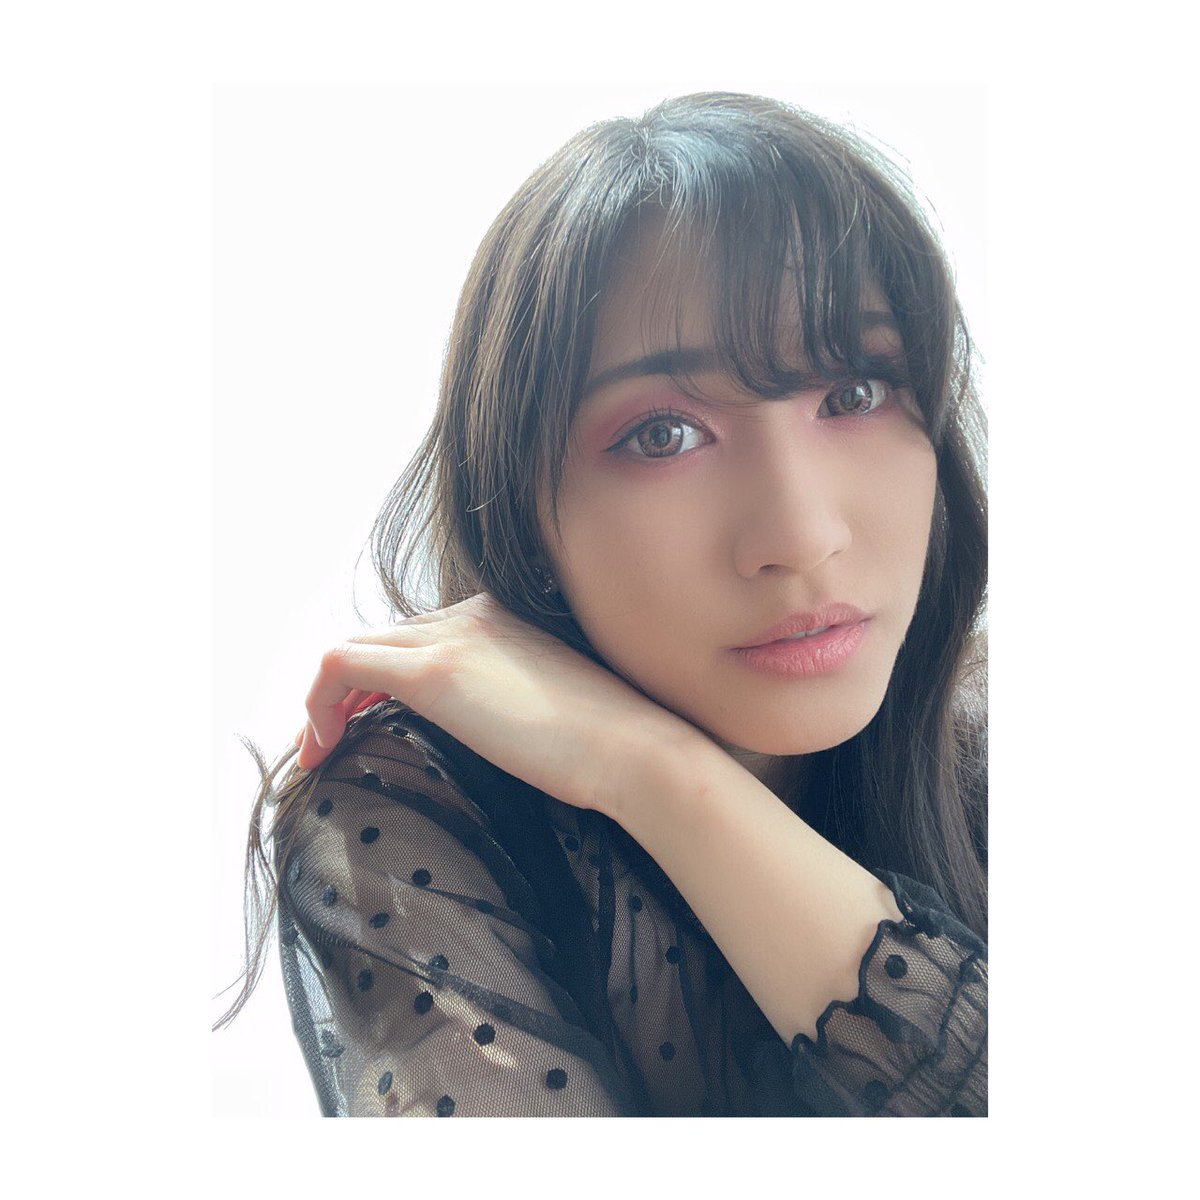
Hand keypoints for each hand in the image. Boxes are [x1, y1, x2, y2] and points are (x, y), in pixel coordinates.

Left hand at [291, 592, 703, 816]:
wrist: (634, 749)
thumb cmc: (602, 746)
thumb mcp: (541, 706)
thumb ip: (500, 698)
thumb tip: (475, 727)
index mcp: (497, 617)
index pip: (416, 636)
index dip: (379, 681)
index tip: (365, 725)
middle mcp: (469, 613)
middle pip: (380, 639)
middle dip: (344, 690)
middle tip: (330, 742)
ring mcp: (451, 638)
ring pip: (353, 649)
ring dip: (325, 700)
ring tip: (321, 751)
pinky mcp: (433, 672)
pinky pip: (340, 665)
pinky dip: (316, 702)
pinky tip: (321, 750)